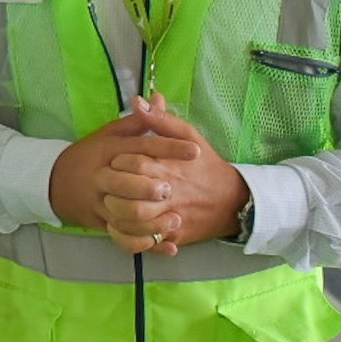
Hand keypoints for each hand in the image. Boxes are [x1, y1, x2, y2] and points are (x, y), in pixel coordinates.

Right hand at [49, 95, 196, 233]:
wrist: (53, 182)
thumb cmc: (89, 156)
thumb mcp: (109, 135)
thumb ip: (137, 122)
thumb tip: (158, 99)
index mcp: (109, 151)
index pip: (140, 148)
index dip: (168, 149)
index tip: (194, 151)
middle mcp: (102, 177)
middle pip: (124, 183)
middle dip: (147, 187)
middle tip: (171, 189)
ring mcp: (100, 203)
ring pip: (123, 215)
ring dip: (150, 221)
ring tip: (175, 220)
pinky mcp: (101, 224)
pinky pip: (123, 237)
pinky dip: (146, 244)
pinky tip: (168, 246)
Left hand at [102, 97, 248, 254]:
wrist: (233, 201)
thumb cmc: (206, 165)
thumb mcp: (189, 137)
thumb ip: (162, 120)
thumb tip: (140, 101)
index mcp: (169, 166)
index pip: (134, 164)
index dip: (119, 162)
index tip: (115, 162)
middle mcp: (168, 193)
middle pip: (129, 196)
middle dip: (112, 191)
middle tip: (107, 186)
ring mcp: (170, 217)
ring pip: (133, 222)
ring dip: (116, 214)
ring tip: (111, 206)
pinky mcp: (173, 235)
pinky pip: (143, 241)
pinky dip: (128, 236)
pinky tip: (120, 225)